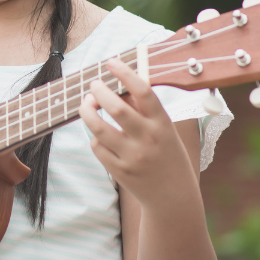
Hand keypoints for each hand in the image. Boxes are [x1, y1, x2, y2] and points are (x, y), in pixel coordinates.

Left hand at [77, 58, 197, 211]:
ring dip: (87, 111)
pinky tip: (99, 133)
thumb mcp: (165, 131)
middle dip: (99, 91)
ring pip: (98, 128)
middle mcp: (148, 139)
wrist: (173, 198)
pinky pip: (97, 146)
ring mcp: (132, 156)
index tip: (111, 62)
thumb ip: (144, 110)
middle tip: (94, 84)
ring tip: (87, 103)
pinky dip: (94, 136)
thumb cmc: (167, 155)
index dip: (125, 73)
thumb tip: (119, 85)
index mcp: (163, 124)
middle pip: (116, 107)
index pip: (144, 91)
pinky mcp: (118, 171)